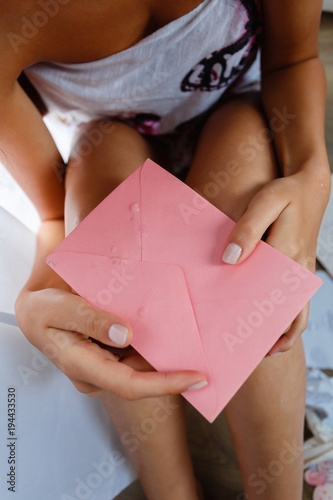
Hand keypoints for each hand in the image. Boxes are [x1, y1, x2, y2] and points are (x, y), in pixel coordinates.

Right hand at [15, 287, 206, 397]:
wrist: (37, 309)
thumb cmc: (43, 308)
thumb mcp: (58, 308)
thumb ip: (89, 319)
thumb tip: (126, 335)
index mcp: (82, 367)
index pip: (130, 385)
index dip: (165, 384)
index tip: (197, 378)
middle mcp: (96, 375)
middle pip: (142, 380)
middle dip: (174, 373)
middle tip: (208, 357)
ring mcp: (103, 369)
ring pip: (142, 370)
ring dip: (167, 360)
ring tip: (196, 345)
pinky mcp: (108, 358)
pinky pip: (136, 358)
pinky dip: (155, 349)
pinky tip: (171, 336)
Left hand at [222, 167, 330, 355]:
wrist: (313, 186)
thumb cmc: (286, 192)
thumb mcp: (265, 202)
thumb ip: (247, 229)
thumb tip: (230, 259)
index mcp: (287, 252)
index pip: (264, 292)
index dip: (249, 314)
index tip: (234, 334)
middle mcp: (298, 268)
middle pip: (286, 311)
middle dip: (268, 334)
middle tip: (247, 353)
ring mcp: (303, 272)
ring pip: (298, 312)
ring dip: (284, 333)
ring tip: (265, 351)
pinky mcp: (303, 269)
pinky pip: (298, 302)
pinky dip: (290, 320)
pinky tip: (277, 329)